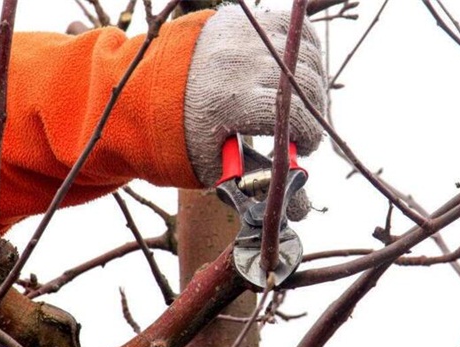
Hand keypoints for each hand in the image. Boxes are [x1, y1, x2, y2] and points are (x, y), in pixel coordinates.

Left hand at [183, 4, 325, 218]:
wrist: (145, 92)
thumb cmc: (181, 138)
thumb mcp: (217, 169)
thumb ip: (261, 186)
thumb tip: (301, 213)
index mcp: (228, 101)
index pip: (294, 115)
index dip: (309, 136)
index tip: (304, 147)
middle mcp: (237, 62)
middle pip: (306, 84)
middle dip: (314, 112)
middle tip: (301, 127)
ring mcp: (240, 35)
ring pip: (306, 53)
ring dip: (312, 81)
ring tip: (297, 100)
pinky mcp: (242, 20)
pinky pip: (292, 27)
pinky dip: (301, 49)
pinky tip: (291, 70)